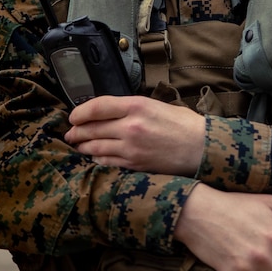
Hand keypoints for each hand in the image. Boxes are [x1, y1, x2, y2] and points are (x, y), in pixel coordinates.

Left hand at [64, 95, 205, 175]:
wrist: (201, 148)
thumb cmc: (184, 125)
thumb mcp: (157, 105)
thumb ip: (133, 108)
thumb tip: (111, 112)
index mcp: (137, 106)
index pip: (98, 107)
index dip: (80, 112)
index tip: (73, 116)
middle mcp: (131, 126)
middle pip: (92, 128)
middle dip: (77, 131)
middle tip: (70, 132)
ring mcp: (131, 148)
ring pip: (96, 146)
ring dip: (83, 146)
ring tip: (77, 144)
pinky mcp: (135, 165)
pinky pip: (107, 161)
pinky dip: (97, 158)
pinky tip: (94, 155)